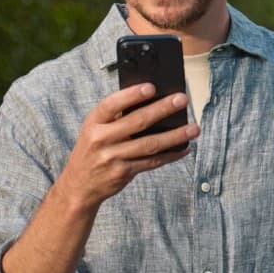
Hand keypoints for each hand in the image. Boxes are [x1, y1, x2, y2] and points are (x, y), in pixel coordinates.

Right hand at [56, 84, 199, 210]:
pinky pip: (152, 162)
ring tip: (193, 128)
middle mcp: (101, 139)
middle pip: (137, 122)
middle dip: (162, 109)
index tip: (151, 87)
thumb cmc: (92, 150)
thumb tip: (152, 103)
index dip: (131, 95)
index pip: (111, 104)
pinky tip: (184, 148)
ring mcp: (112, 158)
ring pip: (150, 144)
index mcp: (93, 123)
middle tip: (182, 100)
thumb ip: (115, 118)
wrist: (79, 185)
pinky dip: (170, 155)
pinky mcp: (123, 173)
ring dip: (175, 136)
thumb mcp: (94, 130)